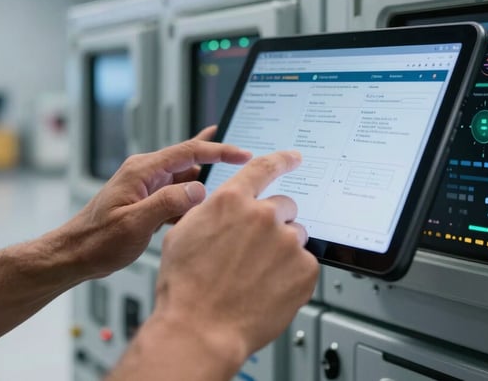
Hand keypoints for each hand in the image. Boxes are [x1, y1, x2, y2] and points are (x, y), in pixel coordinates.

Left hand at [55, 127, 251, 279]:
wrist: (74, 256)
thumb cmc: (96, 241)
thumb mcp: (134, 224)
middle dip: (218, 162)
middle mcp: (146, 173)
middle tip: (246, 162)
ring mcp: (147, 187)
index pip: (189, 151)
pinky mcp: (148, 202)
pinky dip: (193, 202)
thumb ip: (167, 203)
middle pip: (190, 161)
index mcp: (142, 170)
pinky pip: (178, 196)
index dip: (219, 150)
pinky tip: (207, 212)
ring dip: (207, 186)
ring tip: (233, 190)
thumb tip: (199, 189)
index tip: (244, 153)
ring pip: (186, 180)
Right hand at [149, 150, 319, 363]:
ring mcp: (287, 242)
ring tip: (258, 276)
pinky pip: (304, 264)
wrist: (200, 330)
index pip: (264, 168)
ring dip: (282, 250)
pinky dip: (291, 275)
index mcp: (231, 201)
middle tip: (256, 251)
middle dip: (274, 224)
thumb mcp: (182, 234)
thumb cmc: (186, 288)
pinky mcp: (304, 269)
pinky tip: (268, 290)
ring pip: (295, 236)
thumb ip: (210, 212)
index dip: (282, 160)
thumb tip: (223, 207)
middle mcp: (263, 215)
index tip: (294, 158)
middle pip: (283, 206)